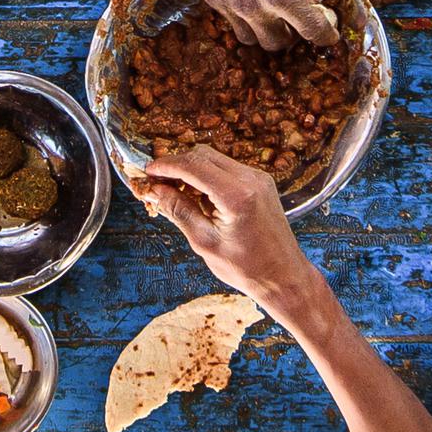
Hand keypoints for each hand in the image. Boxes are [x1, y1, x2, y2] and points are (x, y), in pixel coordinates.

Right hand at [140, 146, 317, 316]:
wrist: (283, 276)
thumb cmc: (246, 268)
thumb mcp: (204, 241)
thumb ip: (179, 211)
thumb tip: (156, 191)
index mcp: (236, 196)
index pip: (193, 166)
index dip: (166, 165)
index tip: (148, 172)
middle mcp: (250, 180)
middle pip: (203, 155)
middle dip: (177, 164)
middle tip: (157, 182)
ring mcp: (258, 179)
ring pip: (214, 159)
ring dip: (191, 169)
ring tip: (173, 190)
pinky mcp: (261, 183)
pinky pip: (227, 169)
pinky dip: (207, 176)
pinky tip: (195, 194)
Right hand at [180, 0, 339, 51]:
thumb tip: (310, 4)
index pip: (311, 31)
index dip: (325, 36)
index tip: (328, 35)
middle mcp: (255, 8)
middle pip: (277, 44)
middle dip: (289, 36)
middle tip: (294, 22)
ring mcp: (231, 7)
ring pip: (251, 40)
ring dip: (263, 32)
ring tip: (268, 15)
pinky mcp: (213, 1)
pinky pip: (232, 22)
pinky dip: (243, 17)